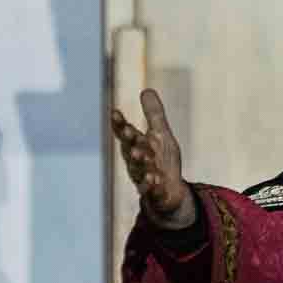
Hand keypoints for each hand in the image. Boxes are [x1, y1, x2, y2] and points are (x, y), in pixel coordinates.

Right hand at [111, 89, 195, 228]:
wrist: (168, 192)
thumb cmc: (161, 160)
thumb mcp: (161, 135)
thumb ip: (154, 114)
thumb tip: (146, 90)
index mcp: (136, 145)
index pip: (125, 133)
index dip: (119, 124)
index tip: (114, 112)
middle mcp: (136, 161)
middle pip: (130, 149)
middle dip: (129, 140)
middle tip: (129, 131)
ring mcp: (144, 177)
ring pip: (138, 169)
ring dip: (139, 161)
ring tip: (140, 154)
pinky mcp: (154, 192)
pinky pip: (150, 188)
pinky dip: (151, 184)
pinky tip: (154, 179)